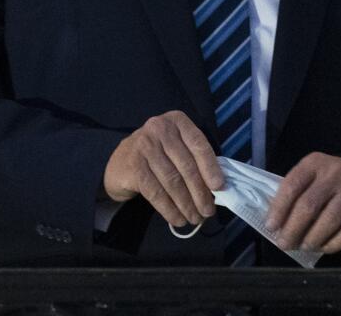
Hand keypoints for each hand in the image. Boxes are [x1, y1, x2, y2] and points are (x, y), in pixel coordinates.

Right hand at [103, 111, 223, 226]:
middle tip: (208, 211)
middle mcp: (159, 128)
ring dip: (186, 204)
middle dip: (200, 192)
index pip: (198, 144)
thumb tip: (218, 188)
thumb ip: (196, 160)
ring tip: (195, 218)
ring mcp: (144, 146)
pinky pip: (156, 192)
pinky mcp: (134, 166)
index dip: (210, 167)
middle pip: (186, 165)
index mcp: (177, 121)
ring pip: (172, 181)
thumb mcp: (177, 147)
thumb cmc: (158, 155)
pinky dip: (169, 209)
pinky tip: (177, 219)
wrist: (120, 162)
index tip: (219, 187)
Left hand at [265, 152, 340, 253]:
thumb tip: (276, 222)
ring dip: (313, 239)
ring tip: (304, 247)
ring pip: (329, 220)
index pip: (292, 186)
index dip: (279, 209)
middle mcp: (335, 173)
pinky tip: (324, 248)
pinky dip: (334, 243)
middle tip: (284, 244)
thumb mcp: (312, 175)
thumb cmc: (330, 180)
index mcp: (315, 163)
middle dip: (293, 229)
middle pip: (309, 205)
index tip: (271, 227)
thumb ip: (296, 192)